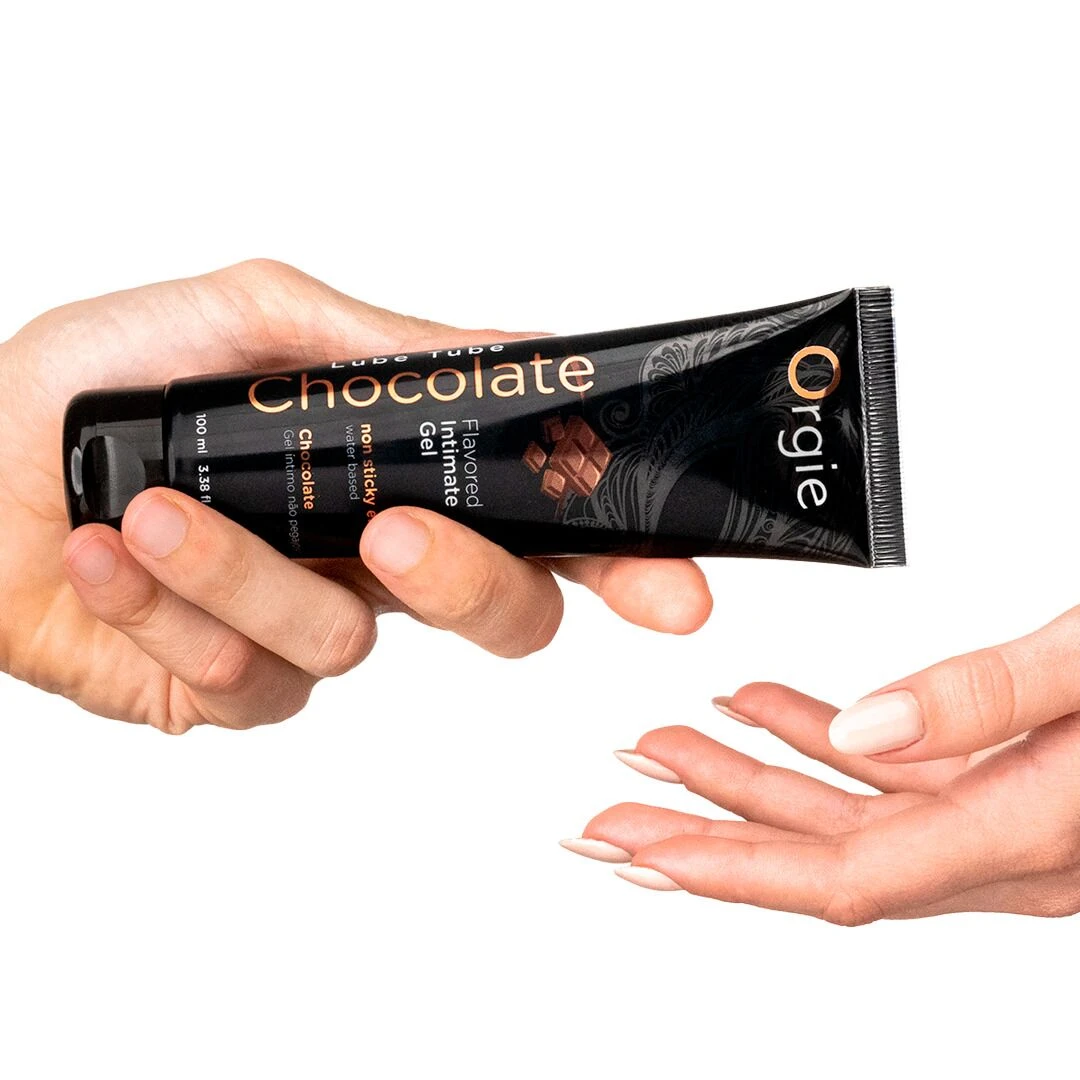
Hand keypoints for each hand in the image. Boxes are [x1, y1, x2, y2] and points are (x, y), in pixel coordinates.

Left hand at [0, 259, 710, 732]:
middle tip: (400, 538)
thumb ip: (367, 339)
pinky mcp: (236, 690)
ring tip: (159, 515)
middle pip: (498, 609)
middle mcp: (369, 557)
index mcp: (392, 470)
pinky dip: (167, 610)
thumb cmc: (87, 389)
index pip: (538, 516)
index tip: (670, 582)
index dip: (616, 553)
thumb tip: (488, 350)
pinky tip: (113, 558)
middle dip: (465, 581)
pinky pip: (244, 681)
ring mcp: (308, 630)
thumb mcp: (239, 319)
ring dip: (245, 572)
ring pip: (344, 644)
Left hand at [563, 606, 1079, 920]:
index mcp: (1030, 834)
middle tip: (609, 817)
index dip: (725, 869)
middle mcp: (1010, 844)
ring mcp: (1008, 812)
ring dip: (746, 776)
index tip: (635, 856)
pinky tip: (763, 712)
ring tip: (662, 745)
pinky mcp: (1009, 773)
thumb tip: (862, 730)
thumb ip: (990, 700)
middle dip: (703, 833)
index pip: (841, 874)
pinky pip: (893, 770)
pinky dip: (816, 736)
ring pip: (846, 808)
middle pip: (820, 853)